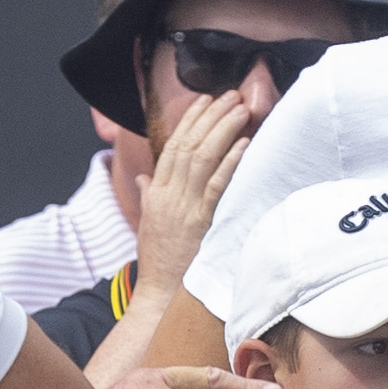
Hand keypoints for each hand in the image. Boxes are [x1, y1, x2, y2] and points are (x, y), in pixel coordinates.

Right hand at [130, 86, 253, 301]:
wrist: (159, 293)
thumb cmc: (158, 261)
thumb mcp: (148, 223)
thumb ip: (147, 196)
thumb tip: (143, 178)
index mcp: (156, 192)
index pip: (172, 146)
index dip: (189, 120)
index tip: (204, 100)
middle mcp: (168, 195)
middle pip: (189, 145)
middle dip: (210, 116)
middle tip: (230, 95)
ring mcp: (185, 208)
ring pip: (203, 158)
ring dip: (223, 130)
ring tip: (241, 109)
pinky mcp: (201, 223)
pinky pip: (217, 186)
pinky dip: (230, 162)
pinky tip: (244, 144)